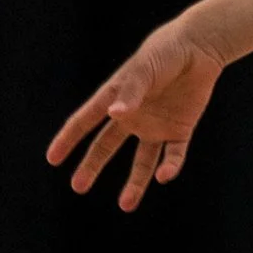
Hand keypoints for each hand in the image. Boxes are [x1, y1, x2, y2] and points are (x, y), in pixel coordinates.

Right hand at [45, 24, 223, 210]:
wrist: (200, 47)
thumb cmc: (166, 52)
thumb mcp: (145, 69)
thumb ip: (131, 92)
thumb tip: (114, 114)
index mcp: (115, 97)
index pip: (85, 121)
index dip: (67, 139)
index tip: (52, 158)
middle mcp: (132, 116)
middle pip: (107, 146)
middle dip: (92, 166)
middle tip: (77, 187)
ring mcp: (156, 125)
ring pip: (141, 161)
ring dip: (135, 183)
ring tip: (125, 205)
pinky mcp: (180, 130)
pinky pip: (173, 155)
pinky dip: (170, 167)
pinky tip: (165, 176)